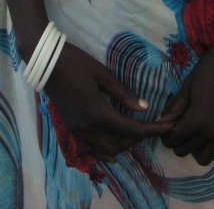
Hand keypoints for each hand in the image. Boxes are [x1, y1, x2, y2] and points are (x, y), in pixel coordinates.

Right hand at [43, 42, 171, 160]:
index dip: (151, 130)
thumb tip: (145, 107)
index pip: (130, 130)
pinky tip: (111, 135)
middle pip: (116, 147)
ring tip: (132, 131)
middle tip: (149, 127)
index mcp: (98, 114)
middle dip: (135, 141)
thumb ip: (123, 94)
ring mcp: (76, 129)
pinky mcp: (70, 126)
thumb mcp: (103, 75)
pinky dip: (102, 146)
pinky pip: (89, 146)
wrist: (47, 63)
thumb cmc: (77, 64)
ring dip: (118, 145)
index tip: (166, 127)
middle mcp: (87, 128)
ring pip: (101, 151)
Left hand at [158, 40, 213, 164]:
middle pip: (186, 150)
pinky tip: (211, 140)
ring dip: (195, 149)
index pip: (174, 140)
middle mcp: (212, 132)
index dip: (166, 135)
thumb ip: (175, 108)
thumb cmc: (211, 67)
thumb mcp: (188, 85)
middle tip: (178, 128)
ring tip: (194, 134)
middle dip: (178, 141)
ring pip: (205, 158)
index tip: (166, 128)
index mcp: (197, 120)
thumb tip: (160, 122)